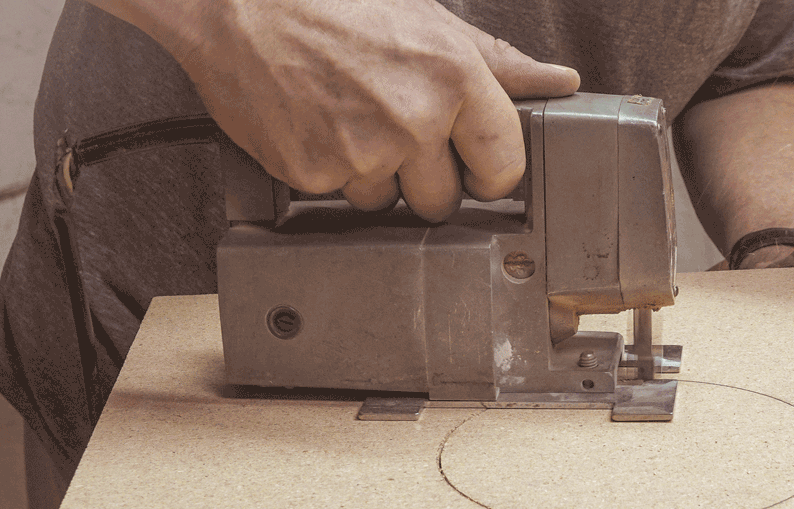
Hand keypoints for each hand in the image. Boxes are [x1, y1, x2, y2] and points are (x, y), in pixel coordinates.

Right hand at [108, 0, 579, 219]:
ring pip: (387, 203)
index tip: (475, 165)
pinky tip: (317, 125)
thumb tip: (558, 83)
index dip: (490, 171)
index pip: (504, 168)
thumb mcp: (428, 20)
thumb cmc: (332, 1)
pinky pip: (337, 196)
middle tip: (396, 131)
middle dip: (427, 178)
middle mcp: (412, 121)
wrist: (234, 1)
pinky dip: (328, 171)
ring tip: (348, 118)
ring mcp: (360, 153)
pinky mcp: (312, 174)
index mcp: (453, 79)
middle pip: (445, 201)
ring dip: (374, 176)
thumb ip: (499, 62)